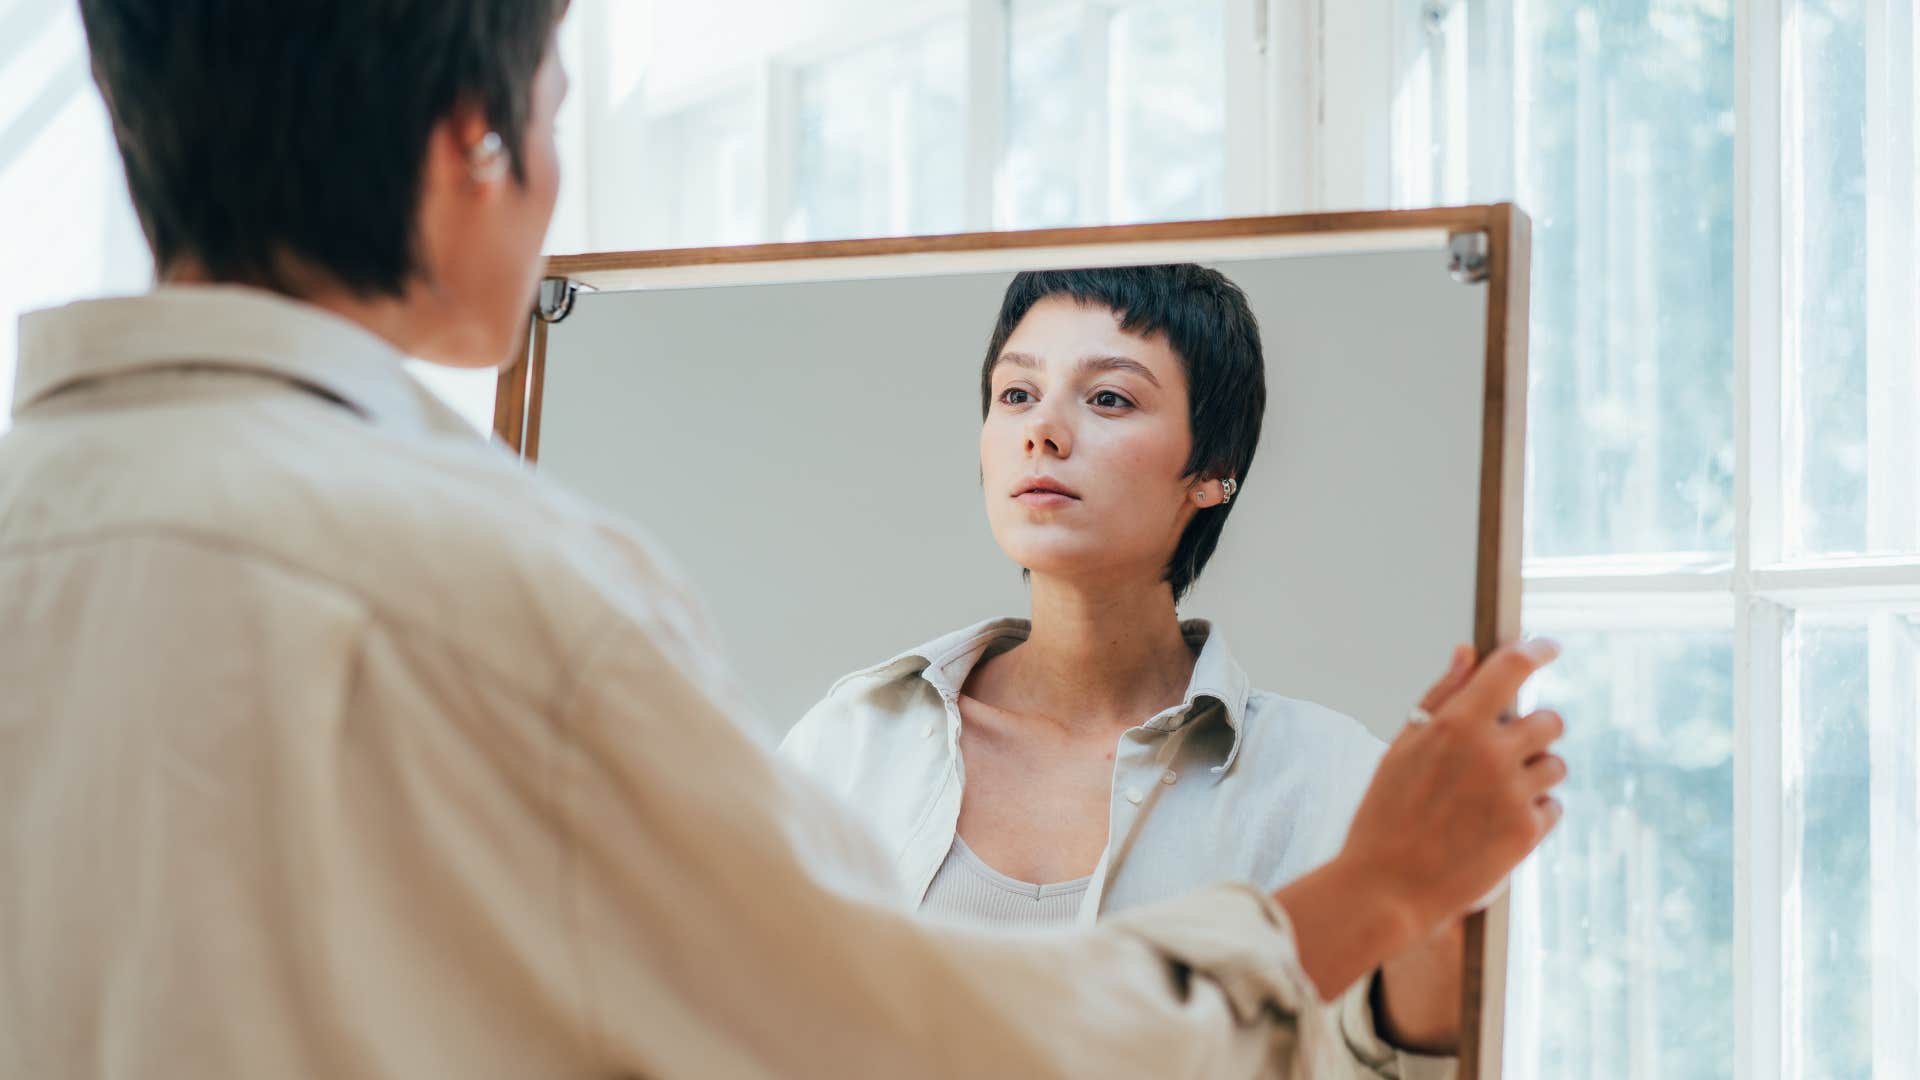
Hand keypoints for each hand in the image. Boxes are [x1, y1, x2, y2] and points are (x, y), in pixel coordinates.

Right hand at [1343, 638, 1566, 932]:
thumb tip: (1468, 652)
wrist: (1387, 889)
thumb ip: (1441, 695)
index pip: (1510, 667)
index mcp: (1454, 724)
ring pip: (1556, 766)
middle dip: (1534, 732)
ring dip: (1535, 774)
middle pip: (1550, 721)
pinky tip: (1496, 825)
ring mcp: (1512, 793)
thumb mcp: (1402, 747)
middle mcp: (1490, 753)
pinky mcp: (1527, 832)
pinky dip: (1534, 812)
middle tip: (1507, 751)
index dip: (1536, 650)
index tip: (1547, 646)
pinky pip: (1553, 807)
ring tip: (1494, 797)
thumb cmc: (1386, 815)